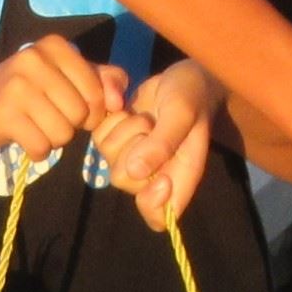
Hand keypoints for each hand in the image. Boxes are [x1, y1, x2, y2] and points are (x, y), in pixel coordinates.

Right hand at [0, 36, 126, 165]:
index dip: (92, 110)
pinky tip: (24, 137)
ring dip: (54, 140)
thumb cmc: (30, 93)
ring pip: (63, 133)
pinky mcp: (3, 114)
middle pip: (80, 114)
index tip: (71, 107)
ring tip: (35, 125)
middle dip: (70, 125)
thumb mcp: (68, 78)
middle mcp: (35, 59)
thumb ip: (104, 80)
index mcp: (55, 46)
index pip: (97, 91)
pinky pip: (41, 147)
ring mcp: (16, 86)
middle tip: (48, 116)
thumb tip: (118, 101)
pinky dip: (37, 151)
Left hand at [91, 59, 221, 230]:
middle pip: (124, 181)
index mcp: (178, 176)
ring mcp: (131, 157)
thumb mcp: (182, 114)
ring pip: (109, 158)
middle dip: (133, 147)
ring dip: (123, 130)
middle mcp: (153, 173)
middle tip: (150, 124)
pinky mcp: (115, 139)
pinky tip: (125, 105)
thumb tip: (134, 171)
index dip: (152, 202)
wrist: (183, 76)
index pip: (159, 216)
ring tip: (143, 114)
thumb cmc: (192, 97)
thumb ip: (163, 142)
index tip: (158, 176)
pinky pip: (98, 138)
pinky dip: (109, 119)